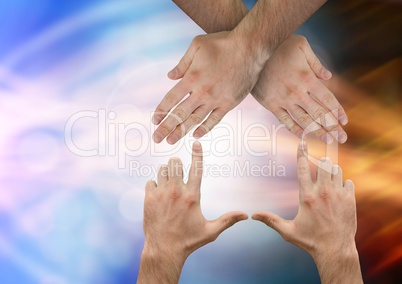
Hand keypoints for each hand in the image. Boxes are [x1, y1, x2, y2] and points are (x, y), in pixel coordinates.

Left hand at [143, 142, 247, 259]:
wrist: (164, 250)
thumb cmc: (189, 241)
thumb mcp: (211, 231)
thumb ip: (228, 220)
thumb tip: (246, 215)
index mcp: (193, 196)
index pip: (197, 168)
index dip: (197, 154)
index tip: (196, 142)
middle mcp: (176, 191)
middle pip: (175, 162)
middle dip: (177, 165)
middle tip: (179, 175)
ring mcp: (161, 194)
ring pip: (162, 169)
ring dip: (166, 174)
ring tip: (169, 185)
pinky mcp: (148, 198)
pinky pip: (150, 181)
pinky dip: (154, 185)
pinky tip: (159, 195)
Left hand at [152, 31, 262, 143]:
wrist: (250, 48)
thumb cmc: (222, 43)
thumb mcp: (197, 45)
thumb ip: (182, 63)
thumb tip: (170, 77)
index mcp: (192, 78)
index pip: (172, 99)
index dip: (161, 111)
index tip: (154, 120)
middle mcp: (202, 92)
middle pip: (180, 114)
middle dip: (166, 127)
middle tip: (157, 139)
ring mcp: (216, 99)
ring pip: (195, 120)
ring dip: (182, 131)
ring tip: (171, 141)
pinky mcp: (229, 103)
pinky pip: (215, 120)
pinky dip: (205, 128)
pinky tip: (195, 135)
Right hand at [252, 35, 347, 143]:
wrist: (252, 52)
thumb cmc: (278, 46)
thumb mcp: (301, 46)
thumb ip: (316, 63)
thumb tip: (328, 77)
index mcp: (307, 78)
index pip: (327, 99)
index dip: (337, 112)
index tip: (344, 121)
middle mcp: (297, 92)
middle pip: (319, 114)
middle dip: (332, 127)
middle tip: (342, 138)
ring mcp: (283, 100)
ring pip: (304, 121)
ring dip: (318, 132)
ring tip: (328, 141)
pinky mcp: (270, 104)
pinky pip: (285, 120)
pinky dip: (295, 130)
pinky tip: (303, 137)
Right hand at [252, 141, 361, 282]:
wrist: (335, 250)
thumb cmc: (310, 241)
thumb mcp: (288, 231)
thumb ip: (270, 220)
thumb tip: (253, 216)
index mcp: (307, 196)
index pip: (303, 168)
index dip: (301, 154)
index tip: (302, 143)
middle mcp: (323, 192)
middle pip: (323, 164)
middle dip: (320, 162)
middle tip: (319, 166)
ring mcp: (338, 195)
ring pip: (337, 171)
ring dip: (332, 172)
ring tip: (328, 180)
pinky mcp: (350, 200)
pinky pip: (349, 182)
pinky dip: (344, 183)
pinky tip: (339, 192)